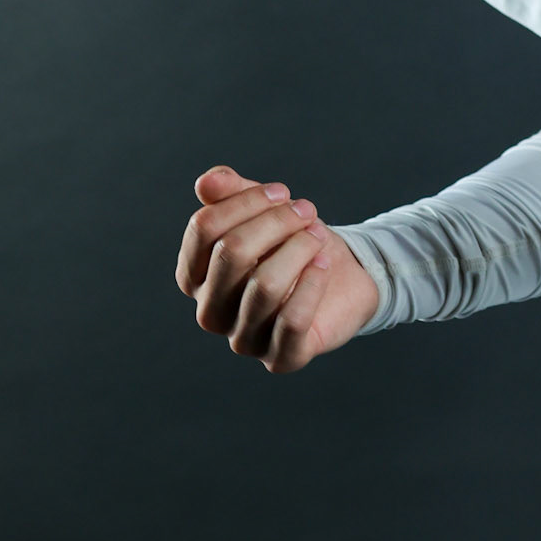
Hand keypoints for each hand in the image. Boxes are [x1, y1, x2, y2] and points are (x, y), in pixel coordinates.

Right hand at [175, 164, 380, 372]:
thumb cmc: (293, 244)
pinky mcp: (281, 358)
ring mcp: (243, 339)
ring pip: (264, 286)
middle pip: (231, 253)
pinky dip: (312, 284)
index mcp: (197, 275)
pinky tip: (323, 263)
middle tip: (307, 210)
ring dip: (298, 248)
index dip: (245, 201)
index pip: (203, 229)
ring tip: (318, 234)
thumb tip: (206, 182)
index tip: (282, 192)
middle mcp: (211, 312)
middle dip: (275, 222)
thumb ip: (233, 193)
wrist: (343, 278)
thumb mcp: (265, 211)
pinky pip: (292, 321)